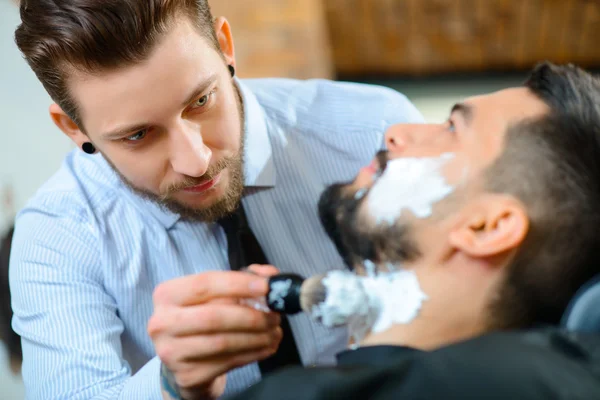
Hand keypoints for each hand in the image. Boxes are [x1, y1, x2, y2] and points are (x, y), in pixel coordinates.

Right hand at [149, 266, 282, 399]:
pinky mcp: (187, 375)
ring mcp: (171, 352)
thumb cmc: (202, 318)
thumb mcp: (216, 294)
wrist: (184, 360)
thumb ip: (242, 279)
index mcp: (167, 294)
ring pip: (223, 342)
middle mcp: (162, 322)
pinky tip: (266, 346)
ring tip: (274, 331)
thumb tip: (270, 275)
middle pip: (214, 316)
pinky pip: (228, 362)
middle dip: (251, 315)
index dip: (238, 284)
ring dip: (257, 336)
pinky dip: (253, 353)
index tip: (266, 287)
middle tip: (275, 315)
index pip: (205, 284)